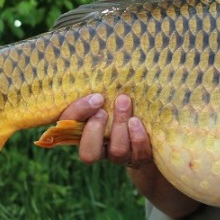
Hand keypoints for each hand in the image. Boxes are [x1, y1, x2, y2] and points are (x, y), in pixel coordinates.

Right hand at [58, 93, 200, 217]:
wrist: (152, 124)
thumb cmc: (122, 100)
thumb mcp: (108, 93)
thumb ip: (100, 86)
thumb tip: (99, 61)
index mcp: (82, 131)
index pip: (68, 127)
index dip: (78, 114)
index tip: (96, 97)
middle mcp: (100, 149)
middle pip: (88, 154)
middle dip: (95, 130)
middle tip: (103, 109)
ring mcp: (120, 157)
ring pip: (116, 151)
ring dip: (120, 126)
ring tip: (125, 103)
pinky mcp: (140, 159)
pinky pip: (139, 155)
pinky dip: (138, 138)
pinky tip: (137, 121)